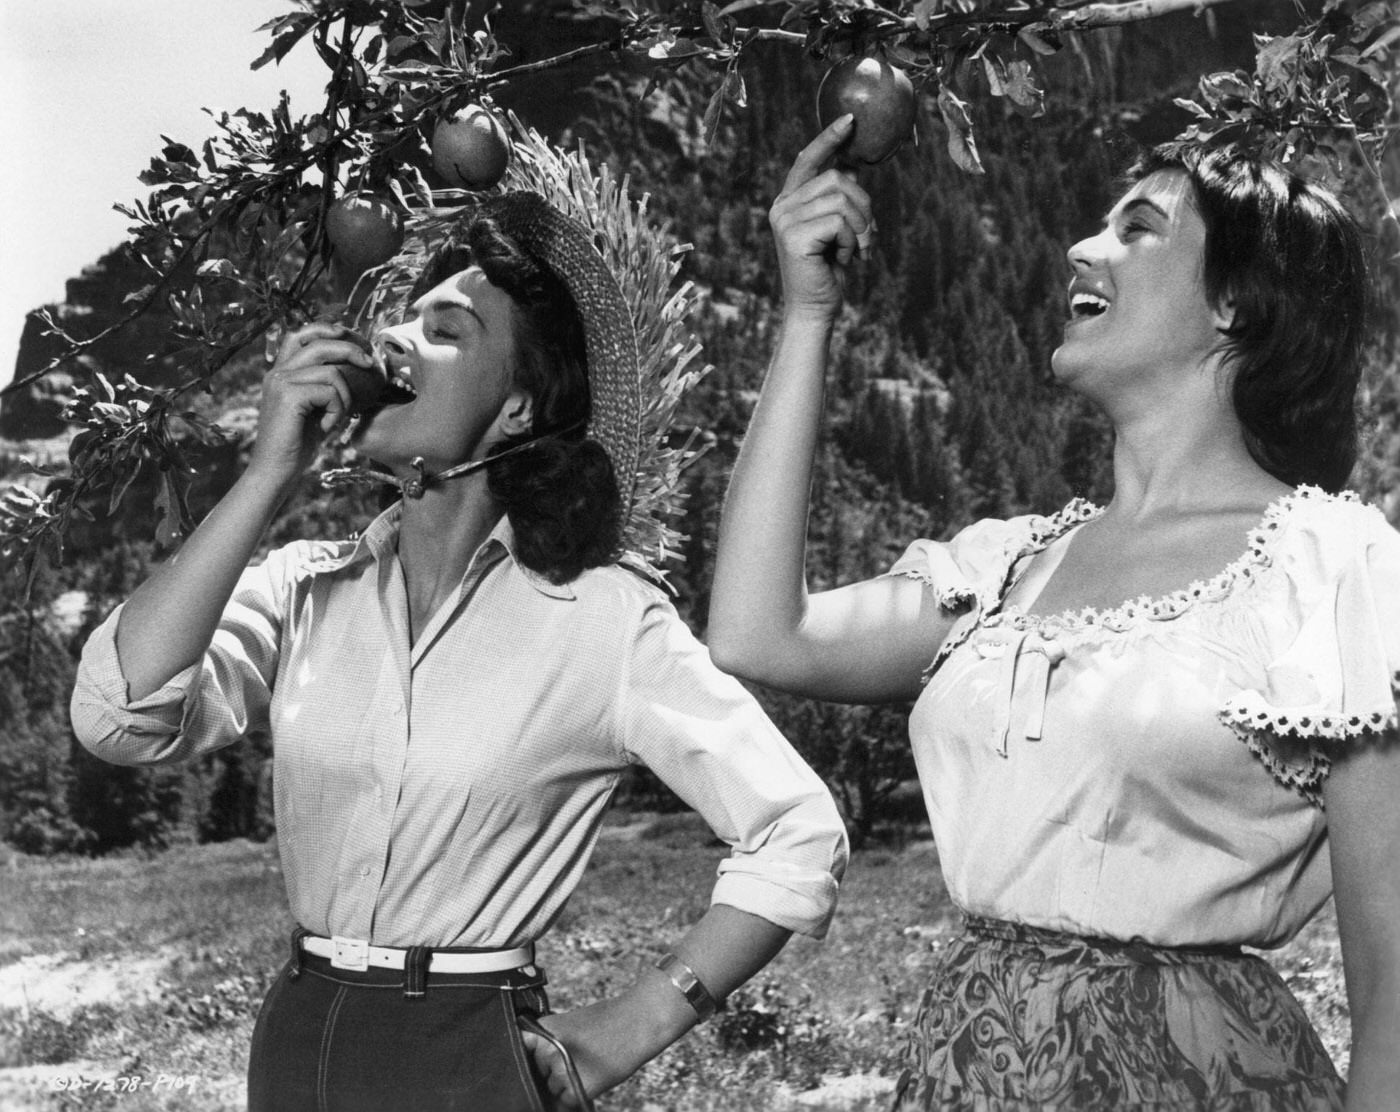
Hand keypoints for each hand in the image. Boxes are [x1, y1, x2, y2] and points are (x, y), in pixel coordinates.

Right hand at [247, 322, 379, 486]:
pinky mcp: (287, 396)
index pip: (299, 334)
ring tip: (335, 417)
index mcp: (280, 372)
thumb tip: (355, 368)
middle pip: (317, 342)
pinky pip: (329, 391)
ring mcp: (280, 382)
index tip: (347, 334)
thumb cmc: (298, 444)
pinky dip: (337, 409)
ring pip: (330, 371)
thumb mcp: (315, 409)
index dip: (324, 328)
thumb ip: (324, 387)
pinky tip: (327, 427)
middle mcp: (277, 372)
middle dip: (349, 349)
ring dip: (344, 396)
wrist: (276, 470)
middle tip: (369, 363)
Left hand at [520, 1006, 646, 1109]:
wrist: (638, 1022)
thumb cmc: (609, 1019)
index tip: (533, 1060)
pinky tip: (590, 1078)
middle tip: (575, 1059)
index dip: (528, 1057)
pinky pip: (566, 1100)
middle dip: (551, 1069)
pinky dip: (575, 1095)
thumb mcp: (572, 1021)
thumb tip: (539, 1060)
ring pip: (552, 1087)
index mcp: (544, 1030)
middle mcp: (547, 1051)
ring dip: (564, 1083)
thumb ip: (551, 1039)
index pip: (521, 1048)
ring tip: (587, 1066)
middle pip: (538, 1072)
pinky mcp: (577, 1089)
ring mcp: (561, 1072)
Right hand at [769, 114, 875, 320]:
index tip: (851, 120)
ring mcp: (784, 220)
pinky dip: (853, 241)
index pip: (808, 160)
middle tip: (867, 236)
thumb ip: (840, 199)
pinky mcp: (793, 236)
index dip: (829, 138)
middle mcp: (781, 206)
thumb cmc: (828, 270)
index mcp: (789, 201)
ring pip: (842, 199)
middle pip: (837, 178)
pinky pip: (839, 221)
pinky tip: (845, 260)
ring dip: (861, 227)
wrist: (815, 308)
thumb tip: (853, 167)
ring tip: (856, 251)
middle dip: (864, 206)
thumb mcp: (837, 229)